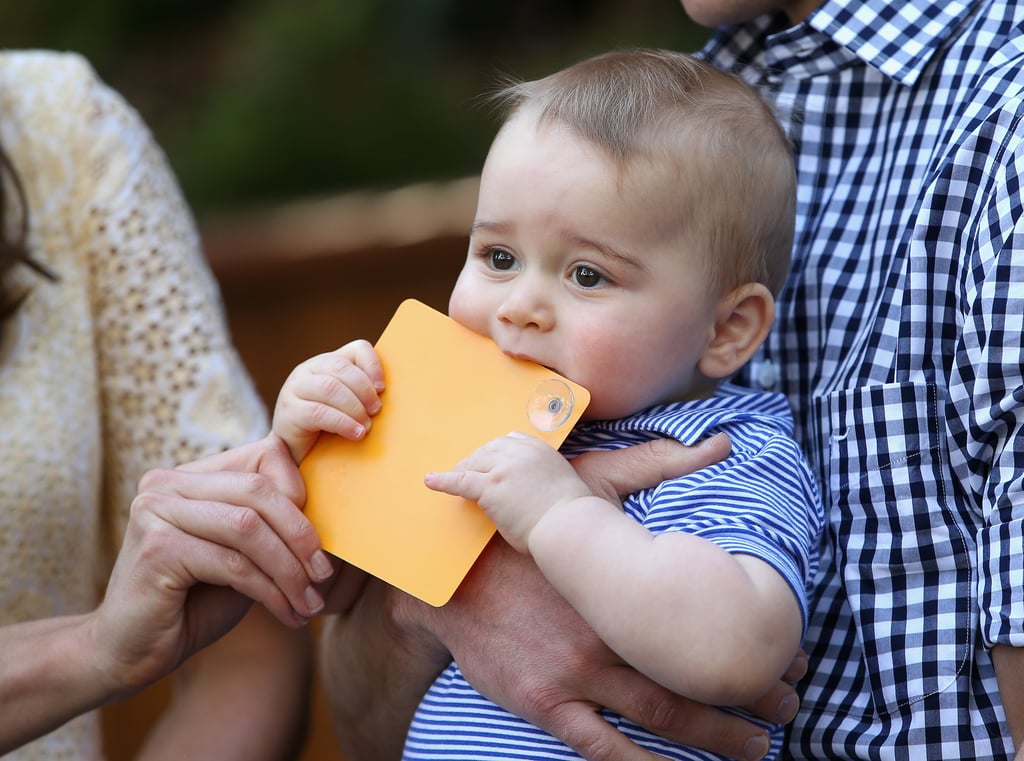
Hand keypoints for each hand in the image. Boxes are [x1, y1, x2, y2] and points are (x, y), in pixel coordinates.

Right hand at [90, 435, 332, 698]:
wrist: (131, 652)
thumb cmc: (195, 601)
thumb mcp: (243, 554)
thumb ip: (272, 526)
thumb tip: (335, 508)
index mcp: (191, 475)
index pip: (265, 456)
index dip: (301, 493)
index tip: (321, 542)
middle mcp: (168, 483)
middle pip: (259, 490)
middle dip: (302, 534)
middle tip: (325, 574)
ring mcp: (156, 511)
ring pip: (249, 528)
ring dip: (289, 569)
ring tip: (310, 602)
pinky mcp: (156, 548)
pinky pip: (233, 564)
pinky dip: (269, 591)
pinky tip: (288, 614)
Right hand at [272, 339, 384, 462]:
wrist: (293, 451)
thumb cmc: (327, 426)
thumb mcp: (347, 404)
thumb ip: (362, 393)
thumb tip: (387, 394)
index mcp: (327, 362)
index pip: (357, 349)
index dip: (374, 365)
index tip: (383, 389)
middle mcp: (308, 370)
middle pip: (342, 368)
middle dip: (364, 390)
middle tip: (376, 411)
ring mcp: (295, 388)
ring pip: (330, 388)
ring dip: (354, 408)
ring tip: (366, 426)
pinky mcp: (289, 411)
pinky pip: (319, 413)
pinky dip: (342, 423)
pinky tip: (355, 434)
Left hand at [425, 432, 590, 551]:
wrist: (570, 525)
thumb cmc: (570, 513)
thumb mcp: (561, 480)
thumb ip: (543, 474)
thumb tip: (529, 487)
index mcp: (539, 447)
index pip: (509, 440)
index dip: (495, 453)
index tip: (489, 461)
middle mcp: (520, 452)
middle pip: (487, 450)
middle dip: (476, 462)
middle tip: (467, 473)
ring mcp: (503, 468)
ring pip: (474, 464)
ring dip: (464, 472)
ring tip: (453, 480)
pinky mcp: (490, 487)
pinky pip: (460, 481)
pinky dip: (443, 481)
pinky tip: (430, 481)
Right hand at [425, 434, 803, 760]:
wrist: (453, 576)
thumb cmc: (528, 529)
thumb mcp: (591, 484)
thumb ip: (658, 465)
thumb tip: (725, 440)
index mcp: (623, 585)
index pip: (705, 623)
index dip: (755, 646)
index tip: (794, 656)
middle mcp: (606, 635)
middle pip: (693, 680)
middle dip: (749, 700)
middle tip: (791, 707)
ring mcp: (575, 675)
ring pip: (659, 718)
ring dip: (714, 738)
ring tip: (756, 748)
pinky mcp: (545, 701)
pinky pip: (600, 746)